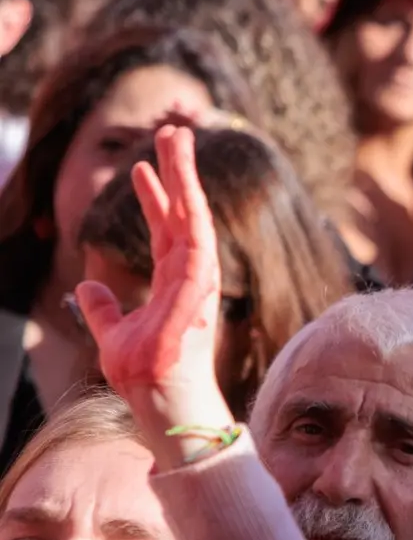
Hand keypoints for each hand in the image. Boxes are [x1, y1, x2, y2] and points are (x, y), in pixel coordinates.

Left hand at [76, 126, 234, 463]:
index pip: (167, 230)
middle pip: (187, 215)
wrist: (161, 408)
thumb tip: (88, 286)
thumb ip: (104, 309)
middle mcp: (191, 281)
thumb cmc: (147, 378)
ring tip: (180, 141)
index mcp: (174, 285)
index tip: (142, 165)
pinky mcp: (196, 302)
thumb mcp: (113, 336)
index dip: (157, 196)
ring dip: (189, 181)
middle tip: (174, 130)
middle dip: (181, 172)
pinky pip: (197, 255)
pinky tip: (185, 196)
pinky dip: (193, 223)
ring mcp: (198, 289)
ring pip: (195, 223)